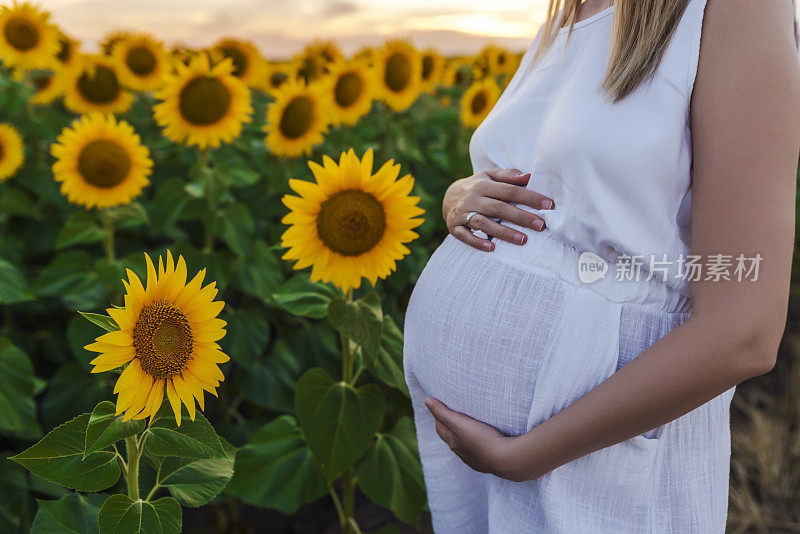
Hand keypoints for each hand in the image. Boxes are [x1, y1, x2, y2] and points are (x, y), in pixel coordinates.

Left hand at [425, 397, 539, 481]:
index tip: (442, 406)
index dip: (439, 417)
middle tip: (453, 414)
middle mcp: (462, 453)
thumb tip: (427, 401)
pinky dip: (477, 446)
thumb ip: (443, 412)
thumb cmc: (482, 439)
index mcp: (453, 442)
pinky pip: (479, 454)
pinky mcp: (489, 463)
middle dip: (450, 427)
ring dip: (465, 438)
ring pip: (465, 447)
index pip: (441, 428)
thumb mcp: (459, 422)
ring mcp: (476, 460)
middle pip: (451, 438)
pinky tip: (484, 443)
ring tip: (470, 428)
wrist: (507, 460)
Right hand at [442, 168, 554, 251]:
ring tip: (523, 240)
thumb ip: (509, 176)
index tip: (549, 205)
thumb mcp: (489, 176)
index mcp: (483, 185)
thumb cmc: (477, 187)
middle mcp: (472, 199)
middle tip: (541, 225)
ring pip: (483, 223)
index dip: (529, 197)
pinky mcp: (454, 227)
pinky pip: (465, 236)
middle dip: (521, 217)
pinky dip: (477, 242)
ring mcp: (462, 213)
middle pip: (499, 208)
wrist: (448, 197)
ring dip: (503, 232)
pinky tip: (491, 248)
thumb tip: (529, 176)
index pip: (510, 190)